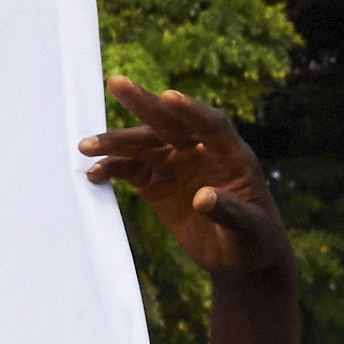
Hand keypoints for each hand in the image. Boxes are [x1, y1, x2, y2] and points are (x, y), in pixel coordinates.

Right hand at [82, 83, 290, 278]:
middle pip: (172, 124)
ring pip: (145, 146)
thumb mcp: (249, 229)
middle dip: (145, 105)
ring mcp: (178, 166)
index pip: (212, 126)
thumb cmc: (256, 241)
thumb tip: (204, 197)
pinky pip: (132, 170)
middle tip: (117, 83)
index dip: (191, 111)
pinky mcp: (158, 184)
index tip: (169, 97)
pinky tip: (95, 172)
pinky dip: (113, 169)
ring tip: (87, 145)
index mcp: (233, 157)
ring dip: (117, 143)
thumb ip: (229, 212)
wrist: (240, 260)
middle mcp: (203, 153)